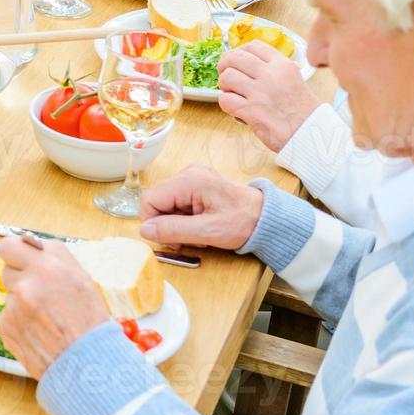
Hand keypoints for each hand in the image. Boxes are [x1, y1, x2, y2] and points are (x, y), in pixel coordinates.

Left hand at [0, 237, 110, 378]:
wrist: (87, 364)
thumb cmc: (90, 321)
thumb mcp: (81, 279)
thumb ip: (53, 258)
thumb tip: (30, 246)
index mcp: (49, 266)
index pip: (10, 245)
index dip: (16, 253)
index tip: (21, 260)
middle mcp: (28, 282)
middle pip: (7, 268)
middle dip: (19, 277)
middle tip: (37, 292)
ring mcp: (14, 305)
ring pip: (9, 294)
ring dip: (21, 302)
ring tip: (44, 318)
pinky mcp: (5, 325)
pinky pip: (7, 315)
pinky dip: (19, 322)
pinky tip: (38, 332)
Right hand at [139, 165, 263, 248]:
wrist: (268, 218)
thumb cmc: (245, 222)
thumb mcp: (209, 232)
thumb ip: (174, 230)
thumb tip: (145, 230)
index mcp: (189, 180)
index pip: (149, 199)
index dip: (152, 222)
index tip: (168, 240)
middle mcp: (187, 173)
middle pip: (157, 201)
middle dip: (166, 225)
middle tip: (186, 241)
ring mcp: (192, 178)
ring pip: (166, 204)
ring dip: (176, 224)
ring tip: (198, 235)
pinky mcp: (196, 185)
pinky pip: (177, 204)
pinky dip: (183, 220)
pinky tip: (199, 227)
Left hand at [217, 42, 320, 151]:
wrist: (311, 134)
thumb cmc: (303, 111)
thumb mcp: (294, 79)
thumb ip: (274, 70)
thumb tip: (249, 63)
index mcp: (282, 65)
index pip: (253, 46)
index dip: (239, 52)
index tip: (237, 61)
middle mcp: (271, 75)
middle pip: (234, 57)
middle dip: (225, 66)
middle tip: (227, 77)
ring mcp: (260, 92)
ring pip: (227, 76)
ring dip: (224, 86)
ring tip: (233, 94)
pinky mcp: (251, 110)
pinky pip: (225, 100)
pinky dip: (226, 104)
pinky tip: (236, 109)